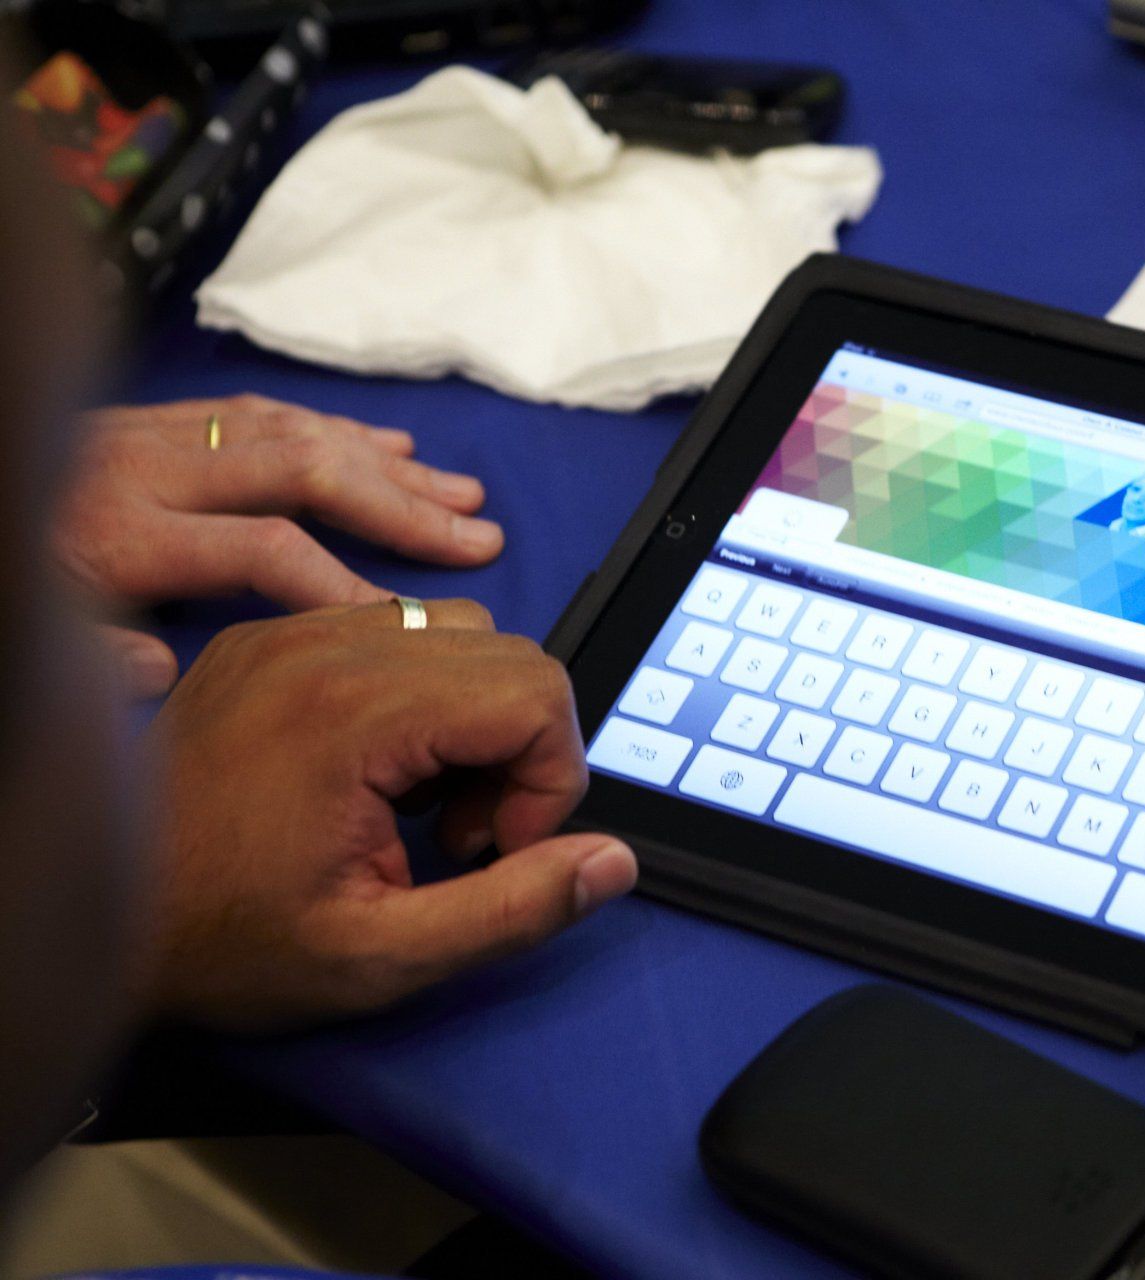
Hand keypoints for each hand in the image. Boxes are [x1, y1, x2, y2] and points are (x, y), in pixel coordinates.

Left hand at [57, 395, 503, 695]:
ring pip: (292, 432)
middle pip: (300, 469)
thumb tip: (161, 668)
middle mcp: (147, 467)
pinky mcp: (151, 420)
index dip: (343, 584)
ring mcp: (153, 434)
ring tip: (462, 495)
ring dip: (386, 463)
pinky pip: (262, 412)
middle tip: (479, 535)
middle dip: (399, 503)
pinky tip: (387, 441)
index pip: (261, 550)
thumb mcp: (20, 639)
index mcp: (117, 531)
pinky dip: (334, 428)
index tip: (412, 623)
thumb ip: (88, 659)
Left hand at [143, 601, 635, 1030]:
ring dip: (477, 716)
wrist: (91, 917)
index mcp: (352, 715)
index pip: (536, 691)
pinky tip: (382, 770)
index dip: (550, 779)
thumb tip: (611, 860)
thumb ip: (513, 909)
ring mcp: (294, 635)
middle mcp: (325, 649)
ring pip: (462, 630)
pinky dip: (425, 693)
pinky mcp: (274, 640)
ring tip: (421, 803)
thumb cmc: (222, 942)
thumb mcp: (381, 958)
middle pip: (512, 653)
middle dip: (521, 750)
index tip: (496, 850)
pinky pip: (398, 628)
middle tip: (460, 835)